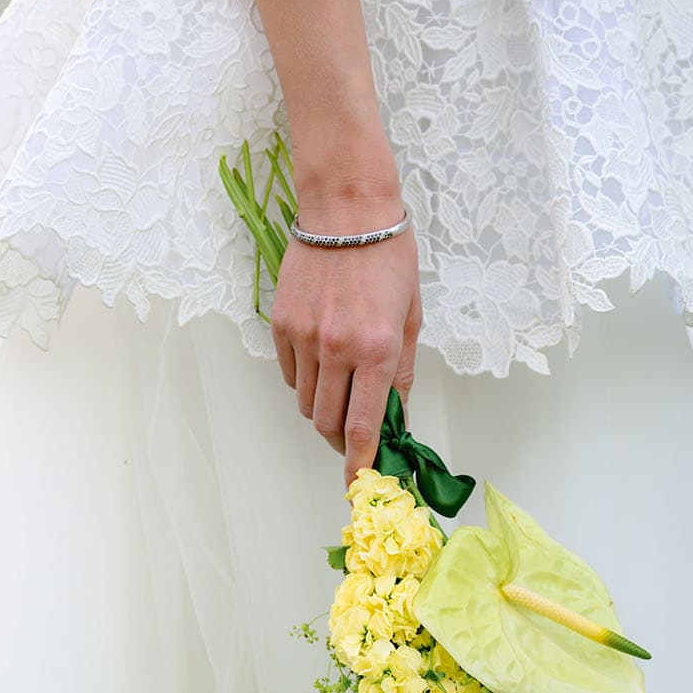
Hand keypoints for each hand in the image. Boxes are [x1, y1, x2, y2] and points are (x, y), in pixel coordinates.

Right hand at [271, 190, 421, 488]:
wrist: (346, 208)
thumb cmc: (388, 257)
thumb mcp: (410, 315)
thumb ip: (400, 371)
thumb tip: (394, 416)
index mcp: (377, 350)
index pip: (363, 426)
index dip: (359, 462)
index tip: (358, 484)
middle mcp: (338, 350)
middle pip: (329, 423)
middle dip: (342, 439)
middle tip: (354, 435)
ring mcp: (305, 338)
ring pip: (308, 403)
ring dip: (324, 409)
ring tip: (340, 389)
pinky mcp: (282, 325)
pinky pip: (290, 375)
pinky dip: (305, 382)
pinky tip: (321, 362)